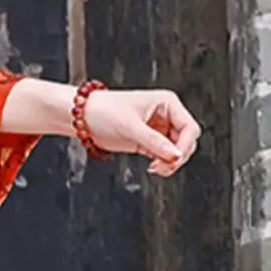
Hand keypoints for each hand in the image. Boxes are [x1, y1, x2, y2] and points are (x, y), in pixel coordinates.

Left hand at [81, 87, 199, 175]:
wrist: (81, 118)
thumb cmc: (103, 110)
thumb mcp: (130, 125)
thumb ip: (153, 141)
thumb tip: (175, 155)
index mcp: (167, 102)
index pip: (189, 127)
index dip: (184, 145)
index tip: (174, 157)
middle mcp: (165, 115)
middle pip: (186, 141)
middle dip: (178, 156)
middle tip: (164, 166)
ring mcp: (158, 129)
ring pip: (176, 151)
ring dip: (170, 162)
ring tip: (156, 168)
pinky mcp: (148, 142)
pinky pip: (164, 156)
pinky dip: (162, 164)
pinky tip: (153, 167)